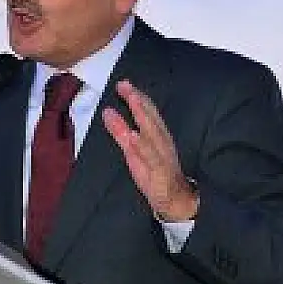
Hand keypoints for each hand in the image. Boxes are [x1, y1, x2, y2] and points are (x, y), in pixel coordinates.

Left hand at [102, 80, 198, 221]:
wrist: (175, 200)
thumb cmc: (153, 173)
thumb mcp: (132, 151)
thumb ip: (120, 132)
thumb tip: (107, 112)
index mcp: (156, 135)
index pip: (147, 112)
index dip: (136, 97)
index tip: (123, 83)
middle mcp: (161, 141)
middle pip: (150, 117)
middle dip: (138, 100)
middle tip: (124, 85)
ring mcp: (162, 155)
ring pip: (153, 132)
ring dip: (143, 115)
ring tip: (132, 100)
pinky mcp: (161, 171)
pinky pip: (152, 157)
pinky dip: (143, 145)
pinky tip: (133, 135)